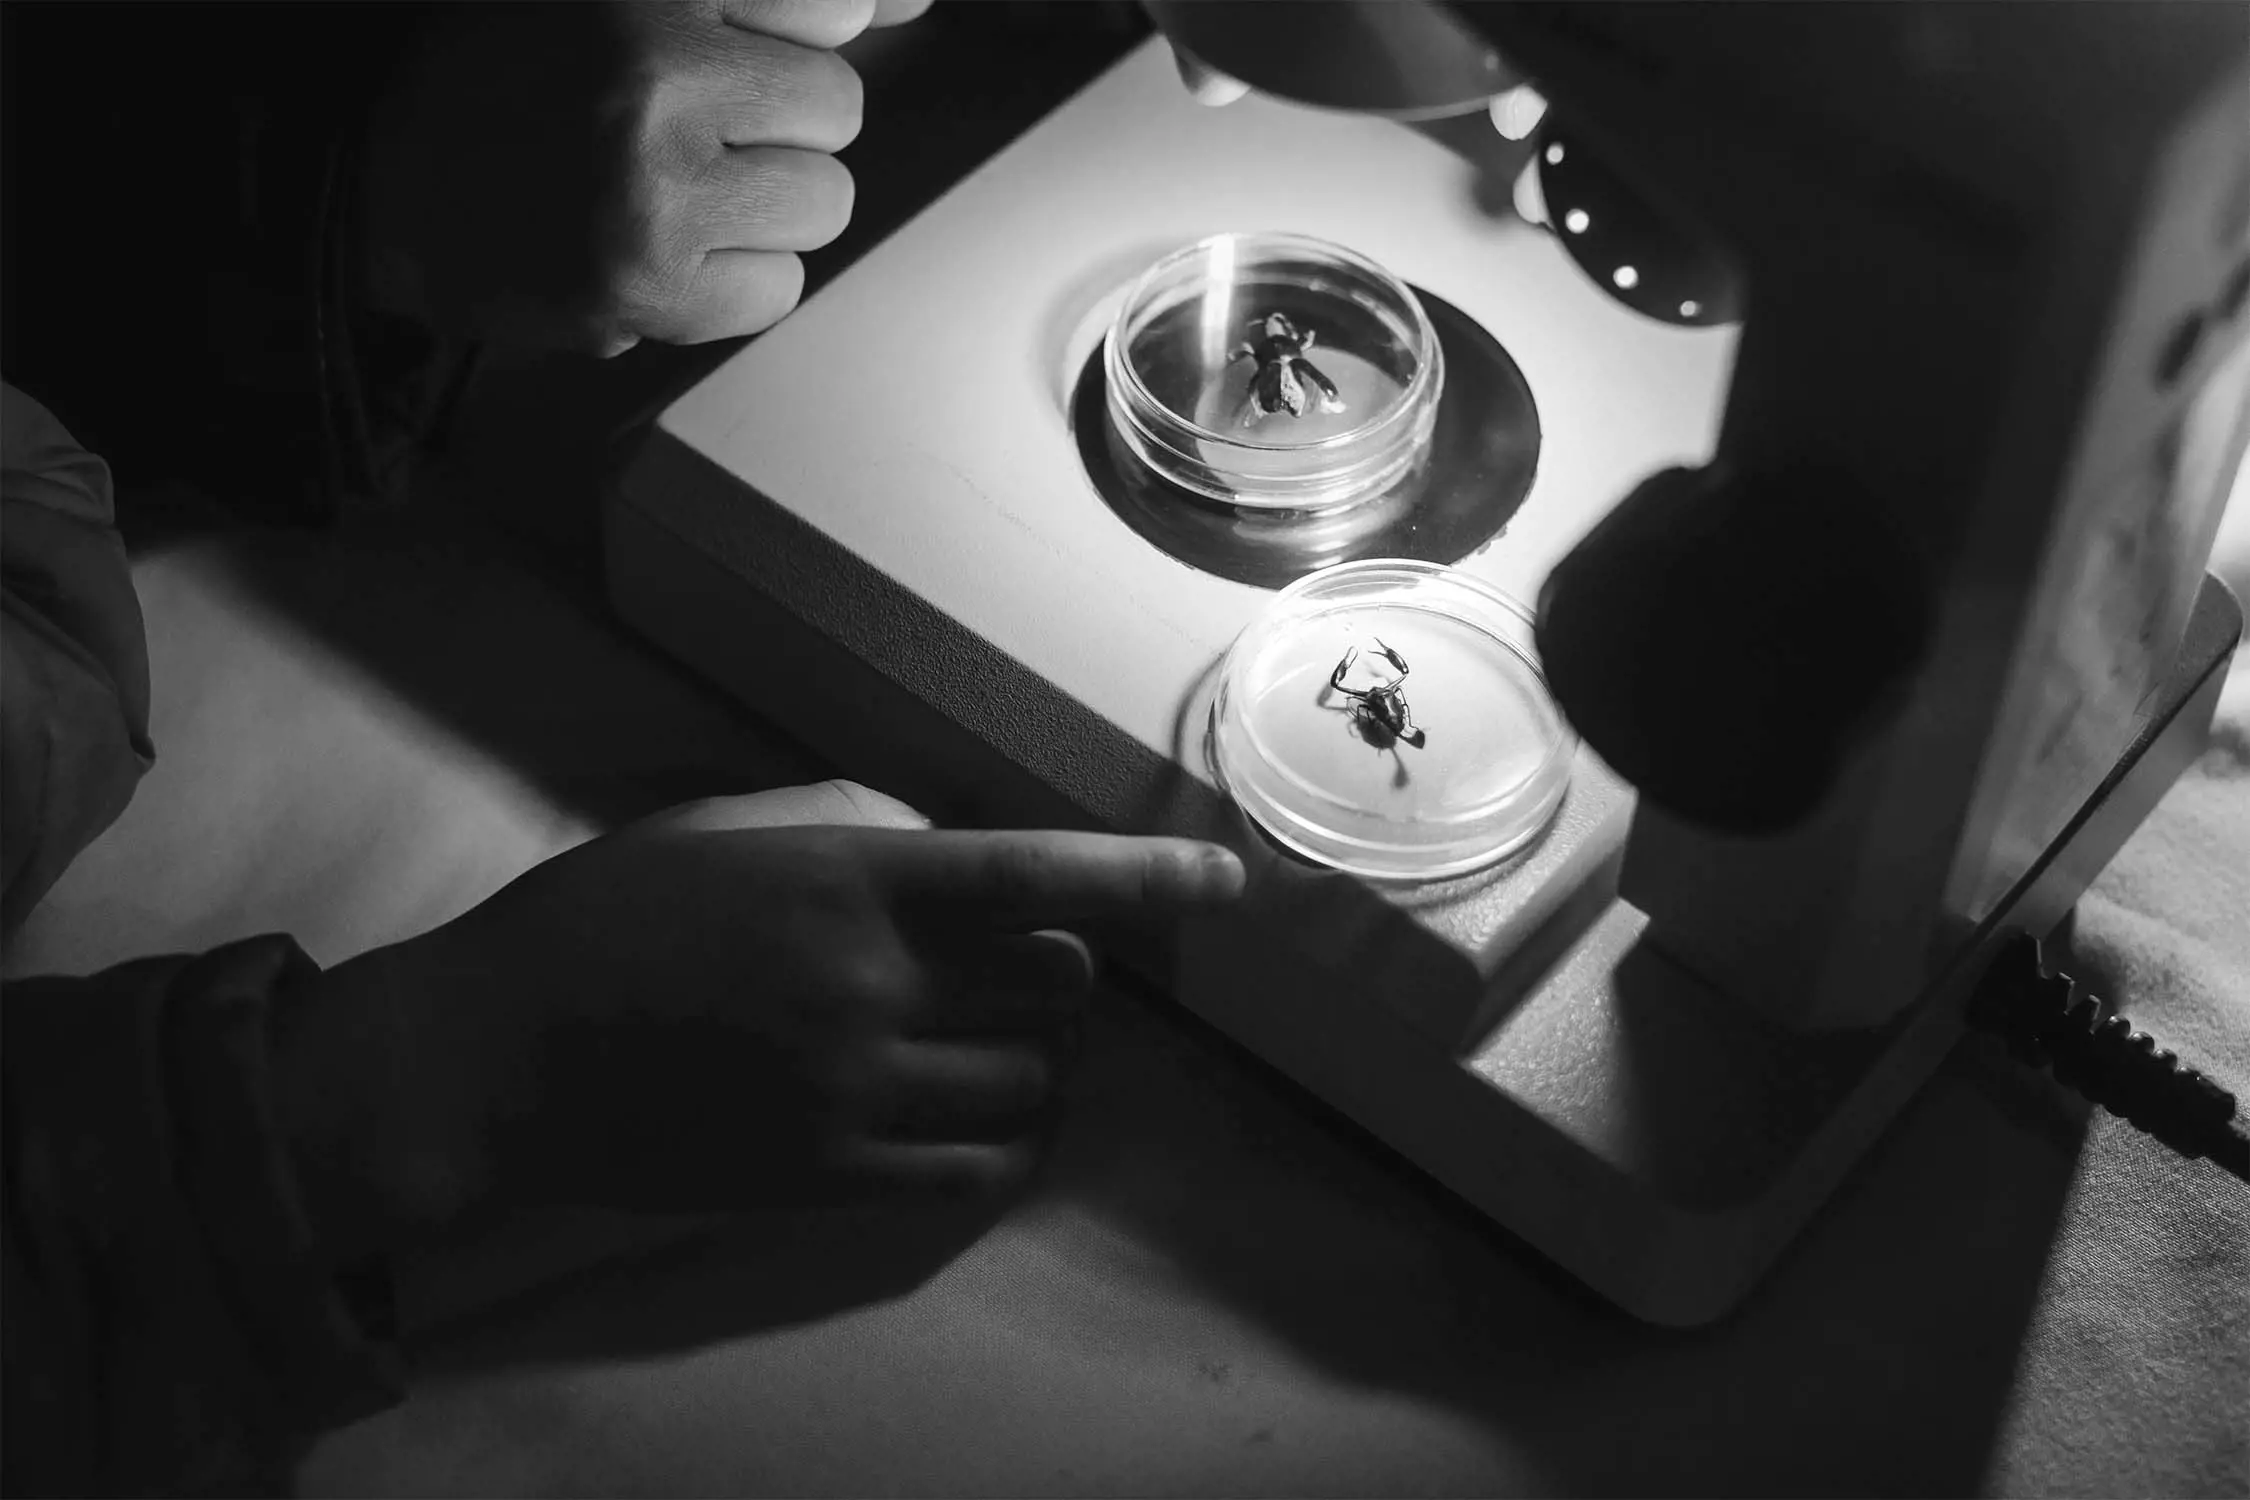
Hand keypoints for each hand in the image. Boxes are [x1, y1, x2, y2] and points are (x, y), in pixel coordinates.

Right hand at [274, 791, 1244, 1256]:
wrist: (497, 1058)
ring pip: (1029, 1089)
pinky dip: (999, 1146)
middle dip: (1065, 977)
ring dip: (1036, 1064)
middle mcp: (870, 989)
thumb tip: (953, 844)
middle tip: (1026, 970)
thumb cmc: (609, 917)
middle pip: (1059, 992)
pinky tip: (968, 1121)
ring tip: (988, 1048)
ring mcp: (854, 1094)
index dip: (1147, 880)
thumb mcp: (730, 828)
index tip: (1228, 884)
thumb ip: (858, 823)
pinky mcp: (829, 1179)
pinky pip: (976, 1175)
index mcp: (849, 884)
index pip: (1037, 876)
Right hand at [357, 0, 930, 355]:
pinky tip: (660, 254)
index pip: (831, 7)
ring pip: (820, 204)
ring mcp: (647, 181)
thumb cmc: (508, 79)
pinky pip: (776, 289)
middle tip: (687, 137)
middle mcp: (649, 68)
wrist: (374, 188)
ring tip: (671, 195)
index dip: (787, 47)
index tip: (736, 76)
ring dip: (764, 211)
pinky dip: (732, 285)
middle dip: (777, 130)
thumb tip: (912, 5)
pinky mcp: (639, 282)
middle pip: (836, 108)